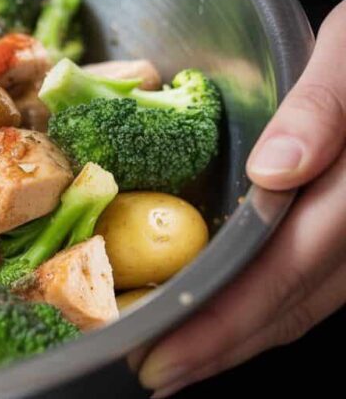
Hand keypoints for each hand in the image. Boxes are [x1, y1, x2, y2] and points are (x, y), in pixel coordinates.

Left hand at [139, 0, 345, 396]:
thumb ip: (324, 106)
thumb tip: (275, 173)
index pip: (288, 265)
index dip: (225, 318)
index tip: (164, 353)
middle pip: (294, 301)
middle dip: (221, 346)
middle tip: (153, 374)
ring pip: (306, 302)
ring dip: (239, 337)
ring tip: (177, 361)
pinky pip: (311, 281)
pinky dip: (263, 307)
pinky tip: (222, 318)